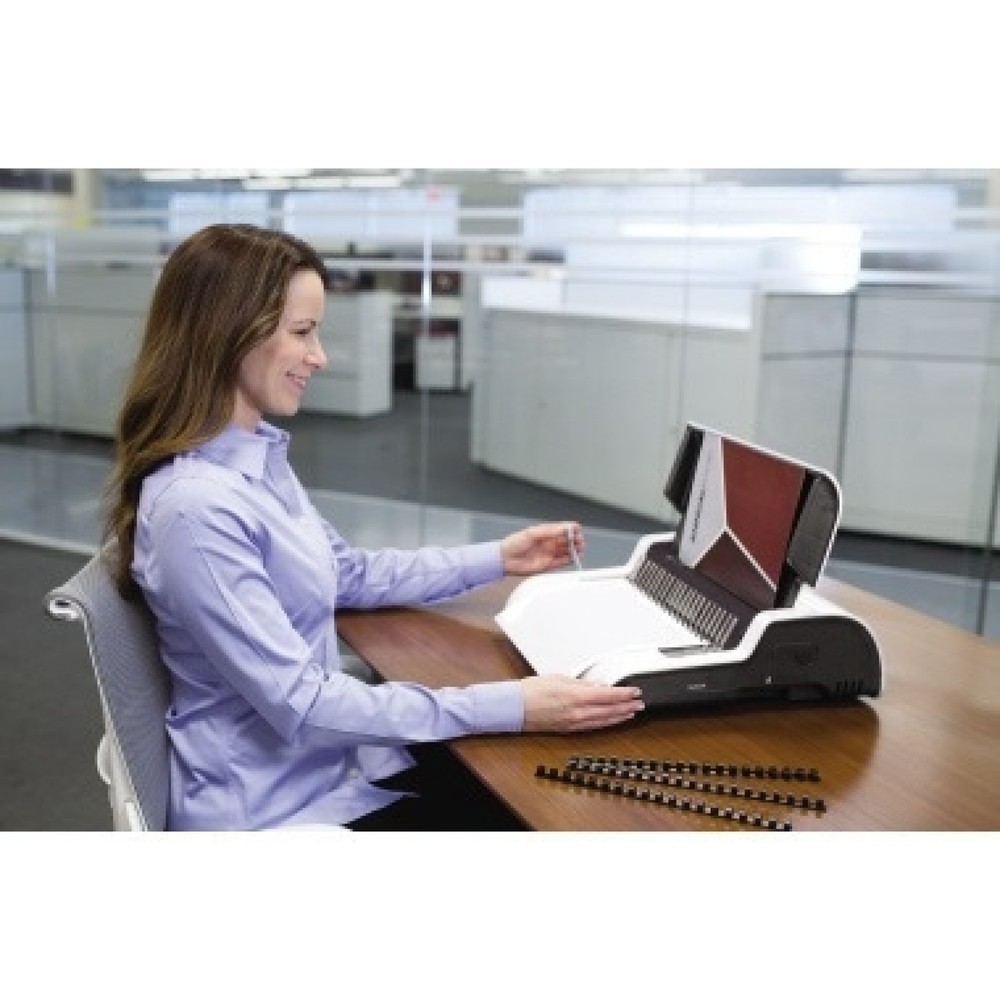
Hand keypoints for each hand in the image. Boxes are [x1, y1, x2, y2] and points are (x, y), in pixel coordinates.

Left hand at [501, 522, 583, 575]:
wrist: (505, 559)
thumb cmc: (514, 543)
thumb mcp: (532, 533)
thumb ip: (549, 531)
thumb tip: (563, 528)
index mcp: (546, 533)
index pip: (564, 529)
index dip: (572, 529)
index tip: (576, 530)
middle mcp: (549, 543)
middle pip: (568, 540)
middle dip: (576, 540)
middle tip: (579, 541)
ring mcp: (550, 553)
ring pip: (568, 551)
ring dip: (575, 550)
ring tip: (580, 549)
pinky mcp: (549, 565)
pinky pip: (563, 562)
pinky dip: (570, 560)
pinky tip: (575, 557)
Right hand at [520, 675, 643, 731]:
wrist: (515, 708)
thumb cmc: (532, 690)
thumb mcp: (559, 678)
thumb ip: (581, 683)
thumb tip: (598, 686)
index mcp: (576, 696)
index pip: (608, 695)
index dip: (625, 694)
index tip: (635, 691)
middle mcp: (578, 712)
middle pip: (610, 710)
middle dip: (627, 707)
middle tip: (640, 703)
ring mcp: (574, 723)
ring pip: (603, 721)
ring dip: (619, 717)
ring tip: (631, 713)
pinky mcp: (569, 729)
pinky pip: (593, 727)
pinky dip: (606, 723)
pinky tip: (612, 721)